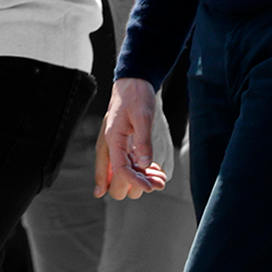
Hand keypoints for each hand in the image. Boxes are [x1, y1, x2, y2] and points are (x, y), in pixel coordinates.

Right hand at [98, 77, 167, 199]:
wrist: (133, 83)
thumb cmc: (136, 96)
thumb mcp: (143, 117)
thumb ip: (143, 141)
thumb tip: (143, 165)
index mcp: (112, 140)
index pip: (119, 172)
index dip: (135, 183)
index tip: (152, 187)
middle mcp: (111, 148)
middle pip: (115, 182)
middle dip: (135, 186)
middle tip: (156, 182)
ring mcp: (117, 149)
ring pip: (123, 178)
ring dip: (141, 181)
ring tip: (160, 177)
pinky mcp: (124, 148)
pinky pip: (129, 169)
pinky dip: (141, 174)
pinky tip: (156, 171)